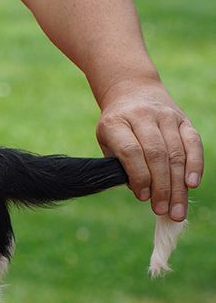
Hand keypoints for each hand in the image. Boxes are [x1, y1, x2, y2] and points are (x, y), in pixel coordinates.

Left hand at [96, 80, 202, 221]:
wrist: (133, 91)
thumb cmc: (118, 126)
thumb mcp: (107, 142)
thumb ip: (120, 165)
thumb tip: (143, 192)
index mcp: (116, 123)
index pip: (131, 152)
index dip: (139, 176)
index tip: (143, 198)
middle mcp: (142, 116)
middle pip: (157, 155)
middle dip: (161, 187)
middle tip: (163, 211)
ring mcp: (166, 116)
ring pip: (176, 153)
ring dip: (178, 185)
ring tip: (176, 209)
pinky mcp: (184, 119)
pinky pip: (193, 143)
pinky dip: (195, 165)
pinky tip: (192, 184)